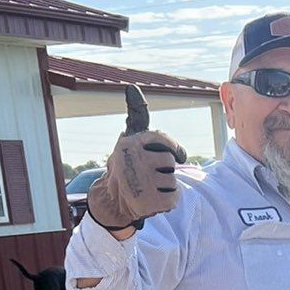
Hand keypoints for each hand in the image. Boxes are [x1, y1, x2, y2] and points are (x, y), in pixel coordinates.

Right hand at [85, 86, 188, 232]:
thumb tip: (132, 88)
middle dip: (165, 171)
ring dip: (166, 187)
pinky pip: (173, 199)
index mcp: (131, 143)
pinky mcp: (148, 202)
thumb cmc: (127, 164)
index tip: (178, 156)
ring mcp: (141, 182)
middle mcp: (134, 160)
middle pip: (170, 162)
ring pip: (172, 181)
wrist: (111, 200)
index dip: (174, 149)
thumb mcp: (130, 138)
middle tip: (149, 176)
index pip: (161, 139)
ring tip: (150, 188)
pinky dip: (167, 202)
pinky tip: (153, 200)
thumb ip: (136, 115)